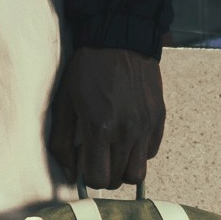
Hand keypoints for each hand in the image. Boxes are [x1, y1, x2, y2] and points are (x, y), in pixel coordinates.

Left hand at [46, 47, 164, 190]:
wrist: (119, 40)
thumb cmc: (86, 70)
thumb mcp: (64, 102)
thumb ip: (62, 140)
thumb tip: (68, 171)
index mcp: (99, 127)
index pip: (97, 178)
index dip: (88, 176)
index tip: (84, 163)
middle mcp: (126, 130)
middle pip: (118, 180)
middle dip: (105, 174)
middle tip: (97, 158)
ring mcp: (145, 125)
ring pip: (138, 173)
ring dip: (123, 169)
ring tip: (114, 152)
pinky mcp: (158, 118)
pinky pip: (151, 152)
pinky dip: (139, 152)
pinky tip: (127, 137)